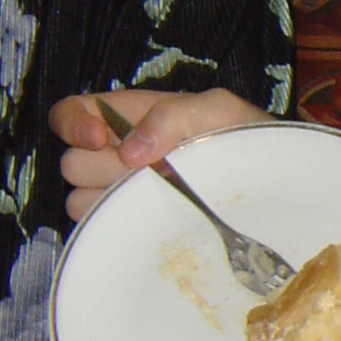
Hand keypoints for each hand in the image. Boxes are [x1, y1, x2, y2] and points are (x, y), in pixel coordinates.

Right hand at [51, 86, 268, 222]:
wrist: (270, 188)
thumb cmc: (246, 140)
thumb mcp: (220, 110)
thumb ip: (174, 114)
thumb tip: (130, 152)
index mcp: (130, 118)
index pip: (70, 113)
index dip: (72, 124)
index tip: (98, 139)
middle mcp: (117, 156)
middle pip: (72, 163)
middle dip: (104, 168)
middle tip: (153, 172)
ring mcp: (121, 196)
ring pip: (80, 201)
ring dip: (114, 200)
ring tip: (161, 197)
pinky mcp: (129, 228)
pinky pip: (100, 230)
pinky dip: (120, 226)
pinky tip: (154, 219)